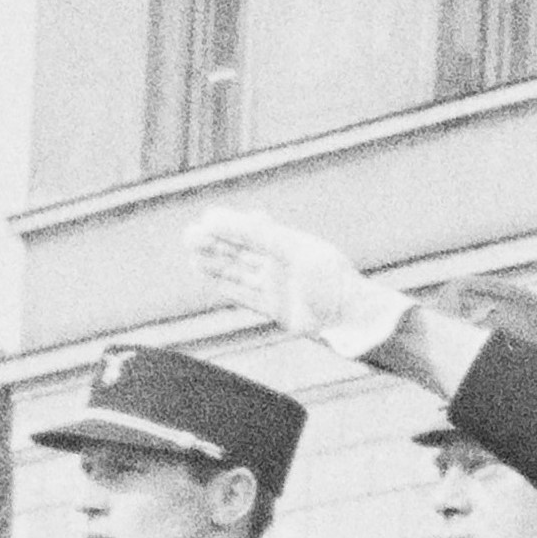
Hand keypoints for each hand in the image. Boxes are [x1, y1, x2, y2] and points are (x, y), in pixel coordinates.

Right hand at [188, 205, 405, 359]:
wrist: (349, 319)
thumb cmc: (327, 279)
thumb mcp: (292, 250)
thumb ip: (258, 233)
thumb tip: (220, 218)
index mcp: (289, 243)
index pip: (253, 230)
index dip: (229, 224)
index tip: (205, 218)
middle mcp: (282, 264)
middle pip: (242, 250)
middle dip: (215, 242)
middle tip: (188, 234)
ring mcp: (279, 287)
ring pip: (239, 273)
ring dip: (216, 264)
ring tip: (190, 254)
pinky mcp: (277, 310)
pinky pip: (246, 296)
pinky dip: (228, 288)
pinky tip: (212, 279)